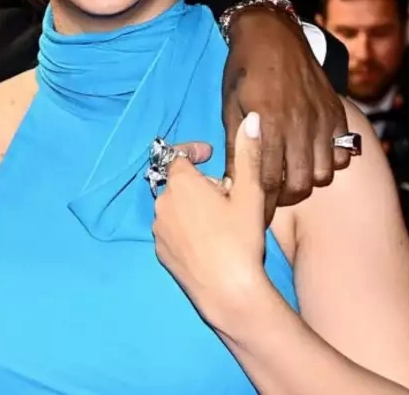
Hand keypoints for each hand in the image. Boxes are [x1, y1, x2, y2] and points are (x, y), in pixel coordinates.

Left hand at [154, 114, 270, 324]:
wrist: (228, 291)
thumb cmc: (241, 238)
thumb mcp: (250, 193)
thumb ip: (249, 153)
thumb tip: (250, 117)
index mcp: (181, 183)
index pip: (178, 154)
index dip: (195, 152)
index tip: (210, 156)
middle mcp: (162, 203)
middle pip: (177, 182)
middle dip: (198, 183)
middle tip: (226, 196)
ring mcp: (158, 230)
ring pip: (173, 207)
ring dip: (191, 207)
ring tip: (220, 221)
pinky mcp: (159, 252)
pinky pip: (171, 230)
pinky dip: (185, 229)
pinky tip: (209, 242)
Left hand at [222, 7, 348, 220]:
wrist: (272, 34)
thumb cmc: (243, 71)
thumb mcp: (230, 107)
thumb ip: (234, 147)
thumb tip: (230, 183)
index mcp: (268, 123)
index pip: (268, 180)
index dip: (261, 203)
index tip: (254, 214)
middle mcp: (300, 124)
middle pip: (300, 184)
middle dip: (284, 198)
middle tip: (272, 198)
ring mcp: (323, 119)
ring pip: (324, 173)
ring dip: (307, 181)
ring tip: (291, 177)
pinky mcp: (337, 114)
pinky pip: (343, 153)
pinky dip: (330, 163)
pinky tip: (312, 157)